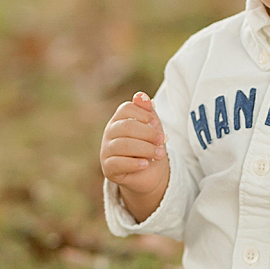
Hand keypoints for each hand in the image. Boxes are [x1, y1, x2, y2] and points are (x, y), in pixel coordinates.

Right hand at [100, 92, 169, 219]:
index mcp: (119, 120)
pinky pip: (118, 163)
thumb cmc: (150, 146)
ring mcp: (106, 151)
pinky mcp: (108, 168)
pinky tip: (145, 164)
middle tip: (163, 140)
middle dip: (148, 133)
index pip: (126, 108)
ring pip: (123, 145)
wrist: (150, 173)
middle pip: (126, 126)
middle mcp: (109, 133)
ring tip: (160, 154)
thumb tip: (141, 95)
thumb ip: (148, 112)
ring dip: (146, 149)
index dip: (142, 114)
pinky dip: (134, 163)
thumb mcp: (153, 128)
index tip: (156, 123)